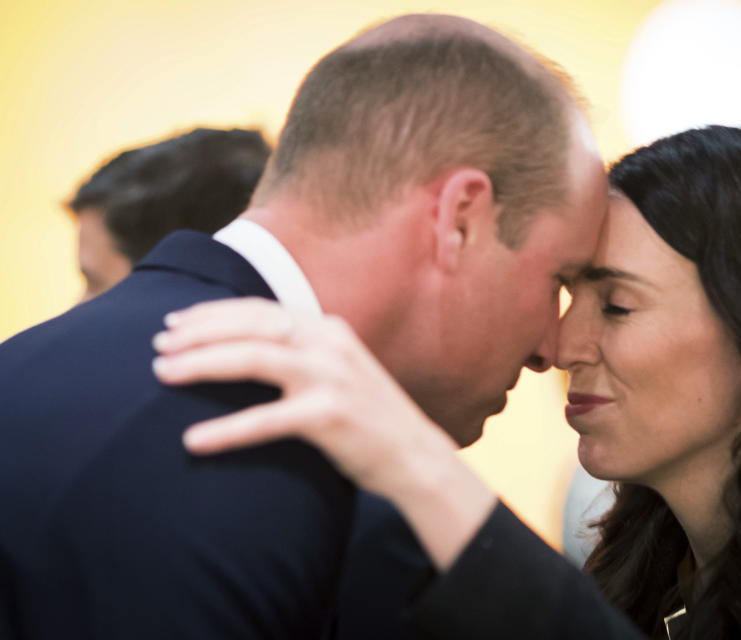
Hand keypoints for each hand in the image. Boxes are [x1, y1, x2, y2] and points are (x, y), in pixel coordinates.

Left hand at [152, 297, 454, 497]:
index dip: (213, 313)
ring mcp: (332, 377)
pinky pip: (266, 421)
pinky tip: (194, 441)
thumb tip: (245, 347)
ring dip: (202, 364)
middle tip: (159, 346)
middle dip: (198, 332)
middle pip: (250, 326)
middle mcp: (329, 344)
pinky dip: (227, 431)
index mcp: (328, 329)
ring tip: (162, 374)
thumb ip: (302, 353)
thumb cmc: (368, 418)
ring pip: (253, 359)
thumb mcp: (338, 370)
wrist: (415, 456)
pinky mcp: (330, 415)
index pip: (260, 310)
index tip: (175, 323)